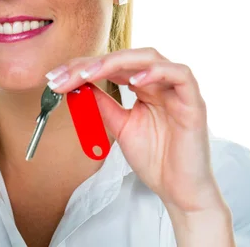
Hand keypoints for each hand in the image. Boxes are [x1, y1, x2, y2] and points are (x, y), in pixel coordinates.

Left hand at [45, 47, 225, 214]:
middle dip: (91, 63)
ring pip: (149, 57)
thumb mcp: (119, 126)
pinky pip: (180, 74)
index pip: (111, 66)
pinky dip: (156, 72)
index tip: (55, 77)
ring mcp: (178, 90)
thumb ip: (102, 104)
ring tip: (89, 74)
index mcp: (144, 87)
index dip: (82, 67)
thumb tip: (78, 85)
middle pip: (125, 57)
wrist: (178, 191)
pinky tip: (133, 81)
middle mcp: (160, 83)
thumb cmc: (155, 159)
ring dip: (116, 62)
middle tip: (64, 76)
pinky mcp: (194, 102)